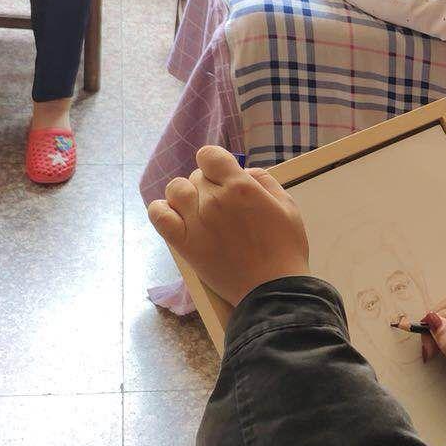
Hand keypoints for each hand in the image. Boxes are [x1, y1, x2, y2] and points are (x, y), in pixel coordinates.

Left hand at [147, 145, 309, 307]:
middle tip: (222, 206)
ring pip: (175, 189)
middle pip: (196, 176)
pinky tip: (175, 216)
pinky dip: (162, 210)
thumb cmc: (285, 249)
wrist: (272, 290)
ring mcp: (196, 221)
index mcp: (240, 187)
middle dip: (208, 185)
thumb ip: (264, 181)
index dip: (215, 163)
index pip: (209, 155)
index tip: (223, 176)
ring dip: (186, 195)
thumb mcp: (287, 206)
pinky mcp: (184, 244)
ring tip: (199, 211)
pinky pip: (158, 215)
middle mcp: (214, 200)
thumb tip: (243, 171)